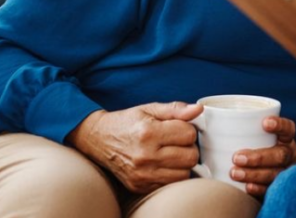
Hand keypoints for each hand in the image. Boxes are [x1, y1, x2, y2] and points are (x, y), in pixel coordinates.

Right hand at [66, 101, 201, 193]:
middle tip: (177, 141)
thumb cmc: (127, 122)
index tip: (179, 127)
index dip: (188, 129)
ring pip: (183, 174)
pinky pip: (169, 184)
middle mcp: (145, 156)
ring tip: (171, 152)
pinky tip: (163, 164)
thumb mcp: (150, 109)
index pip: (189, 135)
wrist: (97, 139)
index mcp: (148, 133)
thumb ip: (176, 109)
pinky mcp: (139, 186)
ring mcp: (142, 175)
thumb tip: (198, 109)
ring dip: (182, 163)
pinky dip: (171, 174)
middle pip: (190, 157)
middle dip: (188, 147)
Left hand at [230, 116, 295, 197]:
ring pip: (275, 173)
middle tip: (236, 157)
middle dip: (259, 157)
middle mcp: (288, 154)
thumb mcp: (240, 135)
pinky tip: (246, 187)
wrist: (242, 178)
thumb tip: (200, 109)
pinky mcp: (276, 188)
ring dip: (254, 173)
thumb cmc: (239, 148)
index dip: (279, 125)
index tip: (264, 123)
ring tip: (234, 173)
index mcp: (284, 138)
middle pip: (281, 154)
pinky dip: (258, 188)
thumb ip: (227, 124)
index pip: (288, 128)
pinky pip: (270, 189)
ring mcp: (284, 172)